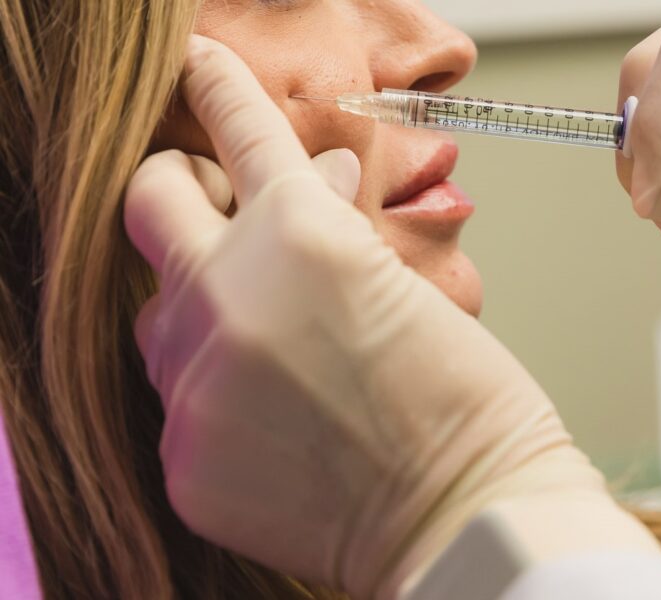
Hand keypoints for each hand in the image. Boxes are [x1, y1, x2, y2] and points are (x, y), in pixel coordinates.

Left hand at [125, 35, 660, 599]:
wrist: (464, 511)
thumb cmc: (464, 398)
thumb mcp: (407, 286)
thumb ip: (340, 228)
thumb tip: (325, 182)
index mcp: (300, 233)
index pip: (239, 127)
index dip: (217, 85)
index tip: (197, 63)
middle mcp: (227, 295)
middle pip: (150, 200)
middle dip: (181, 186)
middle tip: (219, 204)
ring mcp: (195, 380)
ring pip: (157, 311)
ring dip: (203, 305)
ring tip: (271, 339)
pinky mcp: (183, 454)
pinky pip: (179, 400)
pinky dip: (218, 393)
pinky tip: (276, 417)